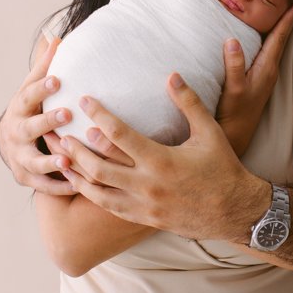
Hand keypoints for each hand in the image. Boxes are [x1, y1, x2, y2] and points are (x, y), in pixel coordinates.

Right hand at [0, 37, 77, 195]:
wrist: (9, 141)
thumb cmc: (30, 108)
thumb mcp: (33, 86)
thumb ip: (45, 66)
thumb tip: (57, 37)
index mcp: (20, 107)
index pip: (29, 95)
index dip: (42, 87)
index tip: (58, 79)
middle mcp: (17, 132)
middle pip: (30, 128)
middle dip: (47, 122)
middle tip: (67, 115)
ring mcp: (19, 156)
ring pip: (34, 161)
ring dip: (50, 161)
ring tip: (68, 161)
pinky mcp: (25, 176)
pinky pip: (42, 184)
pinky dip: (57, 186)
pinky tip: (76, 185)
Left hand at [58, 73, 268, 241]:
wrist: (235, 211)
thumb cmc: (223, 168)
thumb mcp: (209, 132)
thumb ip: (189, 103)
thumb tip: (172, 74)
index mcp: (161, 160)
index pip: (120, 134)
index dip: (99, 115)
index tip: (84, 99)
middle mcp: (147, 185)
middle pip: (99, 166)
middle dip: (76, 148)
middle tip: (58, 130)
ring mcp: (143, 205)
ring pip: (98, 190)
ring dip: (76, 172)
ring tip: (58, 156)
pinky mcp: (143, 218)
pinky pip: (109, 207)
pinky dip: (90, 193)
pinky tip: (79, 182)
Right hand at [216, 4, 292, 154]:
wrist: (235, 137)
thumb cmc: (233, 115)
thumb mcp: (232, 90)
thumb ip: (234, 66)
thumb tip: (232, 40)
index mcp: (266, 69)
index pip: (279, 39)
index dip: (287, 21)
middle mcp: (269, 71)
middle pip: (281, 40)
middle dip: (288, 22)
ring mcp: (265, 76)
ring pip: (275, 47)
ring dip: (280, 31)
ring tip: (284, 16)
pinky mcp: (257, 81)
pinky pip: (267, 54)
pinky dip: (269, 41)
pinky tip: (265, 40)